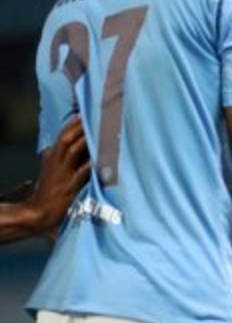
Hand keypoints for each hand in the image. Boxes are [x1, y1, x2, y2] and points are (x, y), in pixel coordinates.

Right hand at [29, 116, 90, 233]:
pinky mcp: (70, 187)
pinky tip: (101, 158)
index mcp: (52, 155)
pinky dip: (90, 164)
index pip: (63, 133)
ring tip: (99, 129)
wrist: (39, 211)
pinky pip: (81, 173)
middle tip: (96, 114)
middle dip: (80, 126)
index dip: (75, 122)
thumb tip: (84, 142)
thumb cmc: (51, 189)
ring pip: (72, 150)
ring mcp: (63, 173)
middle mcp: (56, 161)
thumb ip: (66, 156)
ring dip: (85, 139)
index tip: (88, 110)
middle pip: (67, 137)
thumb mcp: (54, 168)